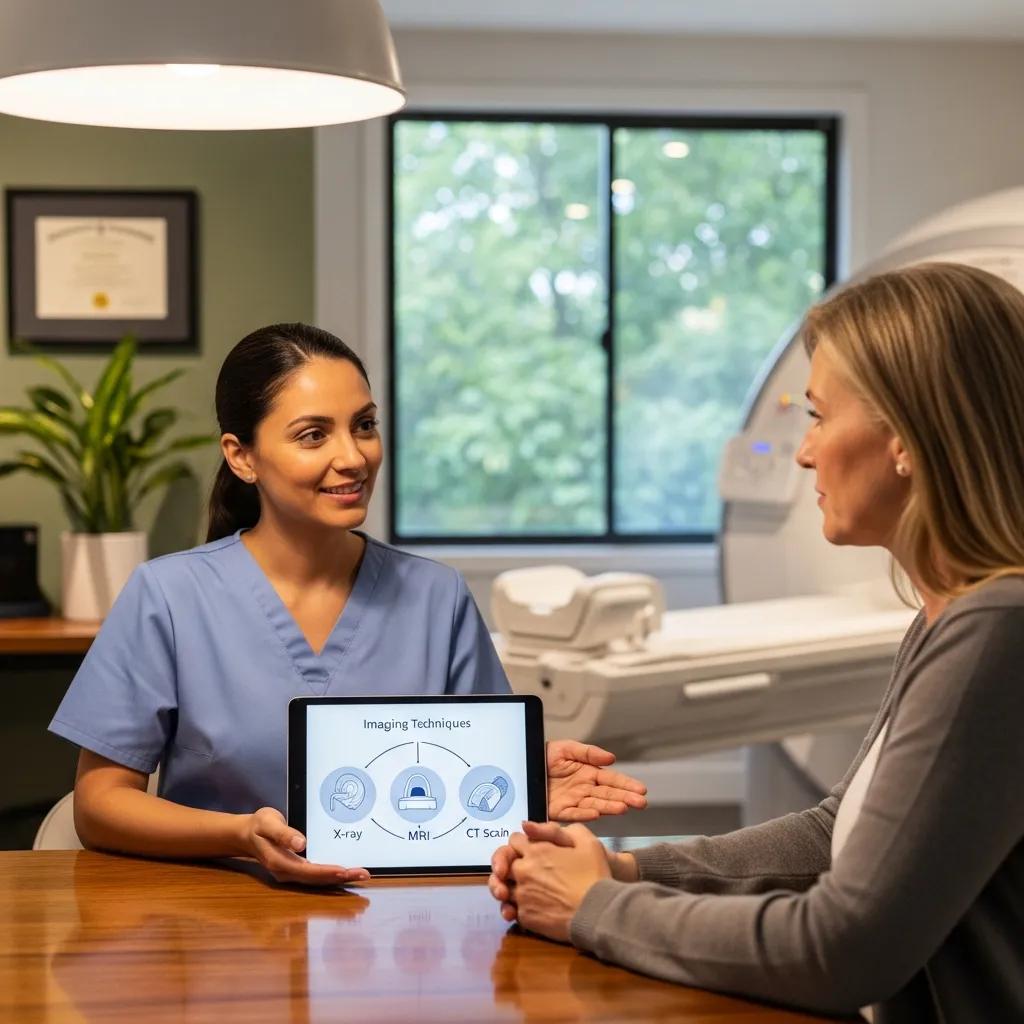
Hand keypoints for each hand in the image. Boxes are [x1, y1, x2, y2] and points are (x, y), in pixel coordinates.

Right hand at [239, 807, 369, 886]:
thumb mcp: (267, 823)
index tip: (345, 870)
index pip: (307, 870)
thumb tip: (301, 844)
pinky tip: (345, 873)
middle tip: (364, 875)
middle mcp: (286, 872)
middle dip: (340, 878)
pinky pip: (316, 875)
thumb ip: (283, 834)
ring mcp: (291, 873)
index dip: (327, 872)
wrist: (246, 834)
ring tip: (360, 875)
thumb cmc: (258, 826)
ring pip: (318, 880)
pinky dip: (331, 875)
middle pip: (316, 879)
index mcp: (279, 862)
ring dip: (339, 878)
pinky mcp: (296, 869)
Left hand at [495, 823, 610, 942]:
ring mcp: (522, 896)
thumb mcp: (584, 841)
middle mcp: (523, 871)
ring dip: (508, 889)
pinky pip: (512, 910)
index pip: (514, 841)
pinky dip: (516, 909)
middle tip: (515, 873)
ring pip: (504, 889)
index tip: (528, 850)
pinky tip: (526, 909)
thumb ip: (552, 830)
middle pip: (503, 865)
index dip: (521, 844)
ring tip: (517, 893)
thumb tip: (525, 826)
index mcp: (535, 851)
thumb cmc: (593, 873)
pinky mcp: (525, 917)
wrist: (598, 911)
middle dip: (507, 866)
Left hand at [546, 740, 647, 822]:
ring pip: (596, 805)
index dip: (627, 784)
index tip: (641, 789)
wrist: (522, 766)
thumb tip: (611, 759)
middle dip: (625, 798)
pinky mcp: (559, 811)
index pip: (612, 780)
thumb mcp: (567, 748)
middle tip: (641, 803)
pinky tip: (597, 813)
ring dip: (610, 807)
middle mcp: (584, 789)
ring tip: (624, 807)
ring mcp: (573, 801)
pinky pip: (574, 813)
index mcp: (588, 773)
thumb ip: (589, 753)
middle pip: (608, 794)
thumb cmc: (543, 755)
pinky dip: (585, 814)